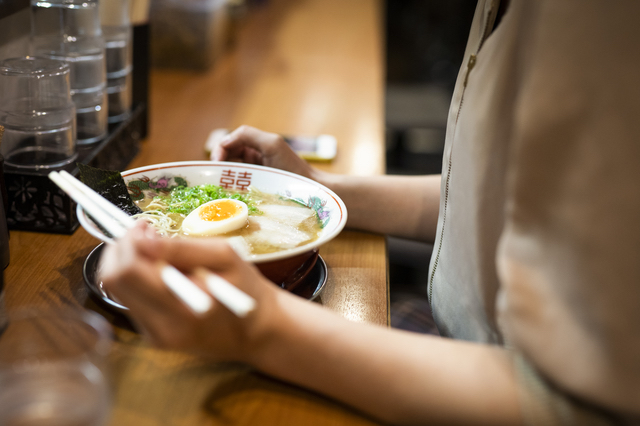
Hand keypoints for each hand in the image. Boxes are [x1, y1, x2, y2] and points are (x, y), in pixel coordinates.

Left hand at [98, 222, 279, 360]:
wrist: (257, 331)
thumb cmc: (247, 290)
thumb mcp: (225, 257)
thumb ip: (183, 248)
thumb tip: (143, 239)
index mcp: (183, 306)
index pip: (129, 270)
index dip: (129, 241)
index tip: (145, 225)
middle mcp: (162, 326)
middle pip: (112, 281)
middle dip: (121, 250)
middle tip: (144, 234)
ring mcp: (156, 335)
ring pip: (115, 291)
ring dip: (126, 263)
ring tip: (154, 250)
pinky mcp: (155, 338)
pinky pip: (130, 301)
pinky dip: (137, 280)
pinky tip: (159, 271)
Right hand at [210, 125, 315, 179]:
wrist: (308, 188)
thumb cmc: (291, 165)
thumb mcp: (270, 144)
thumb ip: (247, 135)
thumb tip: (224, 141)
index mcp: (256, 143)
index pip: (229, 142)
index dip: (219, 150)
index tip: (216, 164)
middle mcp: (254, 154)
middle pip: (227, 155)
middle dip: (219, 164)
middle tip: (216, 177)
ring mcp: (254, 169)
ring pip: (231, 169)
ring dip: (224, 175)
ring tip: (222, 185)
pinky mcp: (256, 184)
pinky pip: (238, 181)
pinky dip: (231, 184)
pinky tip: (230, 190)